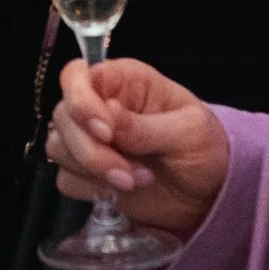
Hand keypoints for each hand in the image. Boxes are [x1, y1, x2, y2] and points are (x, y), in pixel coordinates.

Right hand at [46, 57, 229, 237]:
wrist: (210, 194)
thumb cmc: (205, 148)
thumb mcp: (189, 132)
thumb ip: (147, 127)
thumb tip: (109, 114)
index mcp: (124, 81)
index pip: (77, 75)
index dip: (81, 101)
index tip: (106, 132)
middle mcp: (99, 105)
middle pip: (63, 116)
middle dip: (92, 151)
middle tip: (130, 174)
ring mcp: (89, 139)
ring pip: (58, 148)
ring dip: (93, 170)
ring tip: (137, 181)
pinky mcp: (86, 173)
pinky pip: (65, 178)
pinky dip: (89, 188)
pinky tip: (120, 193)